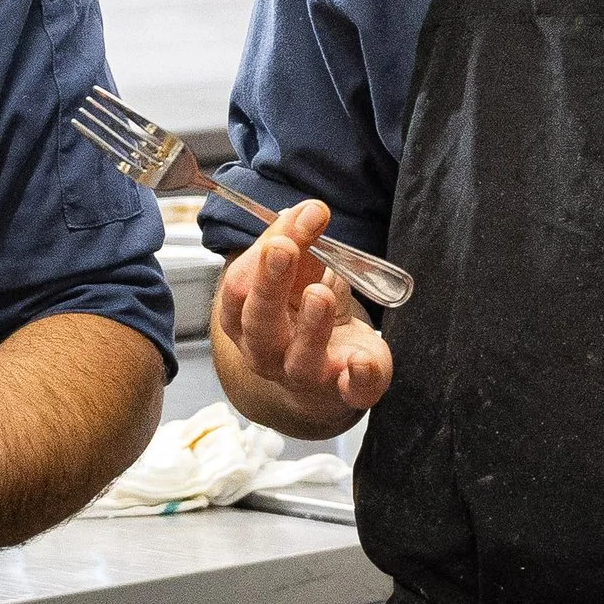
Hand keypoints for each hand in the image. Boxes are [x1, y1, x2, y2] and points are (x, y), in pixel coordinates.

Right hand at [217, 200, 392, 439]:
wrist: (325, 375)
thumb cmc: (301, 315)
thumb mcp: (297, 275)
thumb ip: (299, 243)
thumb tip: (309, 211)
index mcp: (244, 320)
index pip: (241, 286)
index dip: (263, 252)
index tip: (301, 215)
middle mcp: (266, 352)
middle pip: (258, 322)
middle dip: (270, 282)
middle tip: (284, 248)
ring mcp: (305, 376)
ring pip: (300, 360)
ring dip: (311, 325)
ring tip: (320, 293)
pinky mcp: (346, 391)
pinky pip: (350, 392)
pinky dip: (358, 377)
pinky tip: (362, 361)